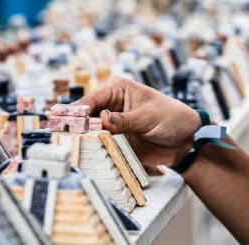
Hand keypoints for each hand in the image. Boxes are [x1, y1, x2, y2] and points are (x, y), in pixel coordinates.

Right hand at [76, 77, 200, 166]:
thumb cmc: (173, 117)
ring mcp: (110, 126)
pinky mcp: (114, 142)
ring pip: (88, 134)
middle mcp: (109, 106)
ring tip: (70, 151)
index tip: (66, 124)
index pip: (91, 100)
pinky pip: (99, 148)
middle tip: (62, 140)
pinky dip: (93, 154)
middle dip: (75, 129)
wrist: (186, 139)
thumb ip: (125, 120)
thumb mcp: (149, 117)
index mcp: (117, 90)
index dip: (77, 113)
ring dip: (81, 143)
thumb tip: (103, 119)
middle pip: (84, 118)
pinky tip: (84, 159)